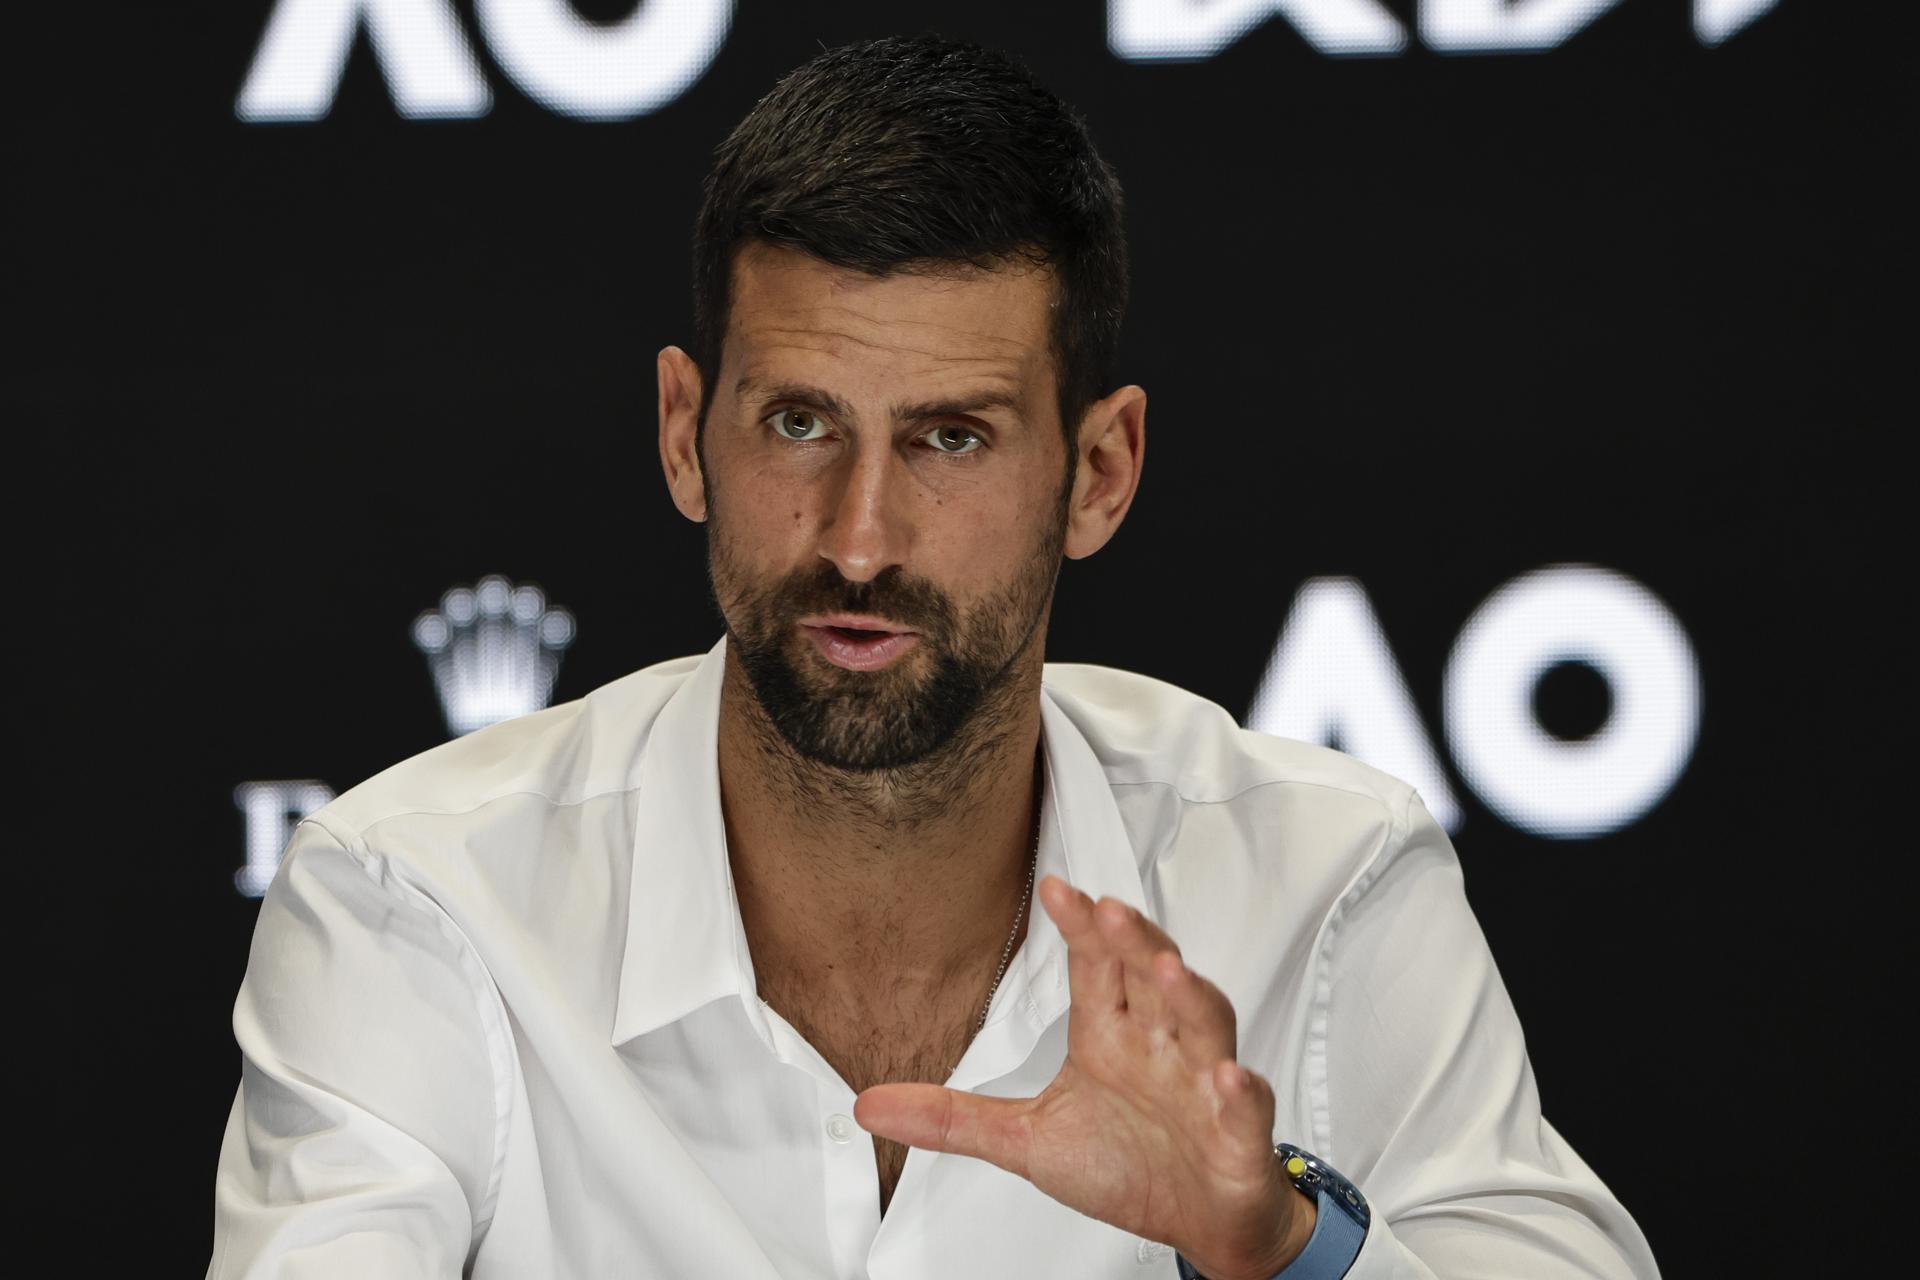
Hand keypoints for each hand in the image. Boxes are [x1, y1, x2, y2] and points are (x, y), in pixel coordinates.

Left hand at [852, 874, 1310, 1279]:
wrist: (1201, 1221)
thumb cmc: (1129, 1167)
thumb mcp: (1027, 1142)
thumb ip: (953, 1119)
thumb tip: (869, 1105)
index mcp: (1111, 1038)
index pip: (1096, 967)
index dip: (1082, 927)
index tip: (1055, 890)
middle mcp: (1160, 1047)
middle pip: (1150, 978)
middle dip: (1133, 943)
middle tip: (1107, 910)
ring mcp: (1202, 1085)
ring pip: (1202, 1023)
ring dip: (1188, 996)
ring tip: (1166, 971)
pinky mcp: (1235, 1135)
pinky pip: (1243, 1107)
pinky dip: (1238, 1091)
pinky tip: (1226, 1076)